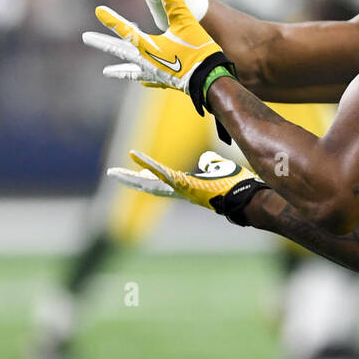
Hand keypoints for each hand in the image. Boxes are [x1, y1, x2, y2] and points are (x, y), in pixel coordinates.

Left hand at [83, 0, 235, 115]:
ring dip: (118, 69)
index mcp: (148, 47)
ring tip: (106, 71)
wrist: (210, 80)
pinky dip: (141, 78)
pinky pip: (148, 80)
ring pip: (130, 71)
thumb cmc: (198, 51)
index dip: (112, 20)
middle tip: (85, 38)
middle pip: (120, 50)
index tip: (98, 11)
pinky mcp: (165, 81)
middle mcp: (146, 62)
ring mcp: (154, 74)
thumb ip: (175, 4)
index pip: (126, 30)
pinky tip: (141, 81)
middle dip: (102, 43)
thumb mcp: (187, 24)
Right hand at [108, 150, 267, 223]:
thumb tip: (205, 160)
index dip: (148, 173)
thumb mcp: (220, 170)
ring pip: (153, 182)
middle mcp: (182, 191)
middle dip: (131, 180)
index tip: (135, 166)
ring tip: (116, 172)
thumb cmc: (236, 185)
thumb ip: (211, 164)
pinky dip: (150, 167)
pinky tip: (138, 160)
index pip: (162, 179)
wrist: (245, 197)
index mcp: (188, 187)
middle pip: (150, 185)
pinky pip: (164, 175)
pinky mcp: (185, 186)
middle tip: (112, 174)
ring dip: (134, 177)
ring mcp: (182, 190)